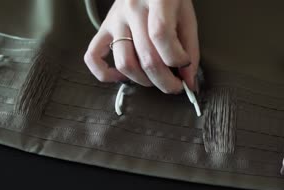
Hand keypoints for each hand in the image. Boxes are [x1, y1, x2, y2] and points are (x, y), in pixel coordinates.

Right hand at [84, 0, 199, 93]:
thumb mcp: (187, 15)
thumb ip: (190, 47)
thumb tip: (189, 81)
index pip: (162, 35)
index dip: (177, 58)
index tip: (186, 64)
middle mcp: (132, 9)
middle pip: (146, 57)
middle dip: (165, 81)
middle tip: (175, 86)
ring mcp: (115, 19)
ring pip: (124, 63)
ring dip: (143, 81)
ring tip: (154, 79)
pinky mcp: (103, 28)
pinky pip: (93, 57)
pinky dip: (105, 74)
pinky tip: (123, 77)